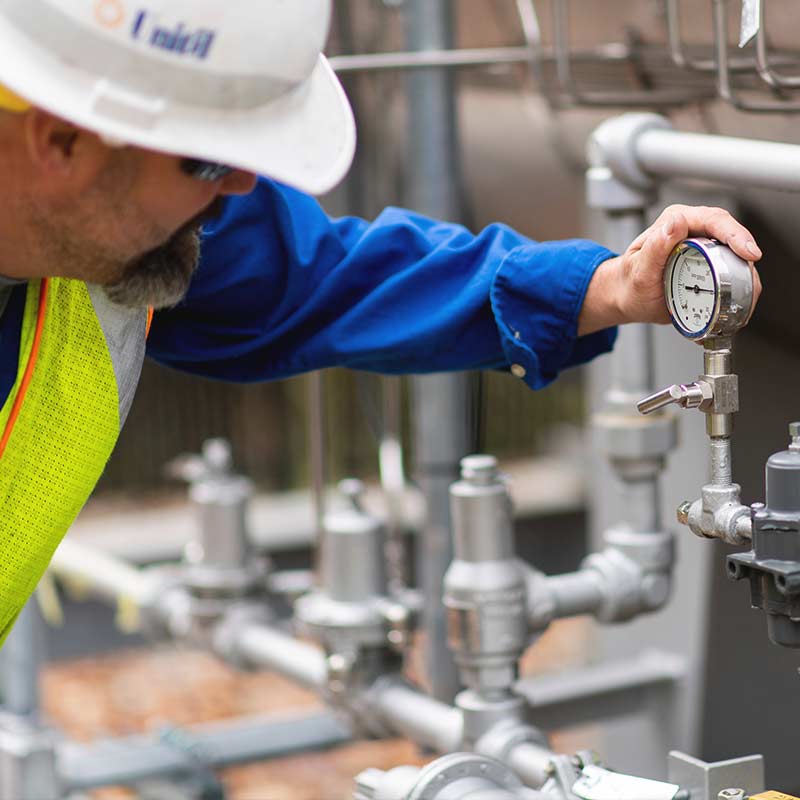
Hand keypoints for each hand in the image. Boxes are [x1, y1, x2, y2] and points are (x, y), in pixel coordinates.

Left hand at [578, 205, 762, 334]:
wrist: (626, 297)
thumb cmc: (629, 282)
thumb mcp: (639, 268)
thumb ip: (656, 246)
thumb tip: (677, 222)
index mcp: (674, 221)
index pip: (713, 219)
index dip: (735, 234)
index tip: (748, 252)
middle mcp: (692, 230)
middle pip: (731, 235)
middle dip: (746, 254)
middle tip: (751, 279)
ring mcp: (703, 247)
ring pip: (735, 253)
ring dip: (746, 273)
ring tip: (748, 294)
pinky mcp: (709, 264)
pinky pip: (730, 269)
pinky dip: (739, 284)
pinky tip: (741, 298)